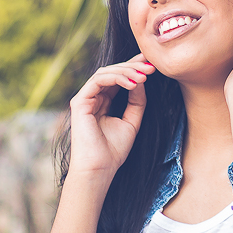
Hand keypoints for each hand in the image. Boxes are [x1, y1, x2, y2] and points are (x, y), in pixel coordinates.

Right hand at [68, 53, 155, 177]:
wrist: (100, 169)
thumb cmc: (114, 150)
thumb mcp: (132, 121)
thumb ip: (137, 101)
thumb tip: (141, 80)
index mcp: (104, 101)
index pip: (119, 78)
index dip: (134, 67)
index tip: (153, 63)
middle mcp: (94, 98)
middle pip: (112, 71)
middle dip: (133, 66)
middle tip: (151, 67)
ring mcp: (85, 99)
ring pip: (105, 73)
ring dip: (127, 71)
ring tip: (144, 76)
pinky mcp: (79, 102)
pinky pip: (98, 81)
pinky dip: (116, 78)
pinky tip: (133, 83)